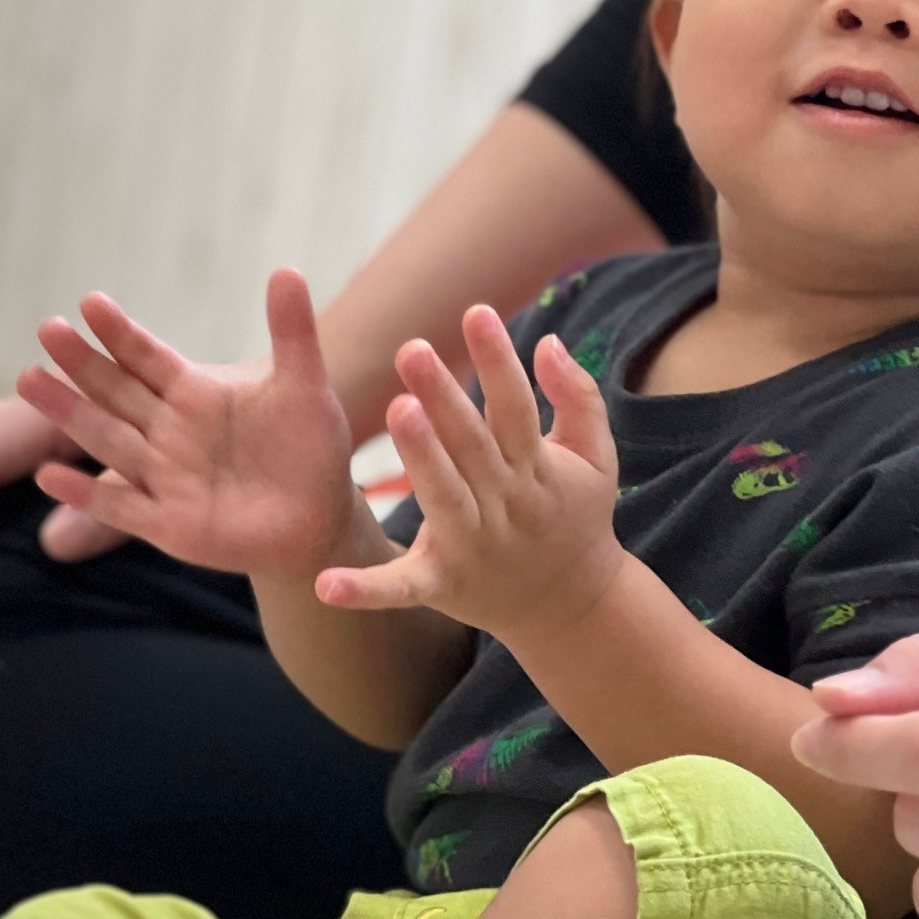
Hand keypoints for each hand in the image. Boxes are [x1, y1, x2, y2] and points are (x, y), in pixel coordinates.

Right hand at [16, 269, 360, 577]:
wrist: (318, 516)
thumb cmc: (308, 447)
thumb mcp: (304, 386)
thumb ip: (292, 333)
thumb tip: (288, 270)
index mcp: (194, 393)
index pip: (148, 357)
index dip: (121, 332)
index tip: (91, 302)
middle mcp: (168, 431)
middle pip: (116, 391)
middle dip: (82, 364)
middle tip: (47, 329)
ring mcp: (163, 476)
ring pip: (106, 439)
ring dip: (69, 413)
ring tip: (29, 381)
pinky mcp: (168, 523)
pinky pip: (120, 507)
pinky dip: (86, 495)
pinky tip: (48, 476)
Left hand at [315, 305, 623, 644]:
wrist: (571, 605)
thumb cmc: (574, 515)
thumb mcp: (595, 457)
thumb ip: (578, 397)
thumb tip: (548, 340)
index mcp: (536, 469)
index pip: (515, 406)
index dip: (498, 360)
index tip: (477, 312)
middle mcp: (504, 504)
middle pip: (472, 444)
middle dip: (444, 397)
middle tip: (411, 349)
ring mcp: (472, 547)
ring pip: (443, 498)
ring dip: (421, 458)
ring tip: (398, 411)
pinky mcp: (442, 586)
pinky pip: (401, 587)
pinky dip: (364, 589)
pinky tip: (324, 584)